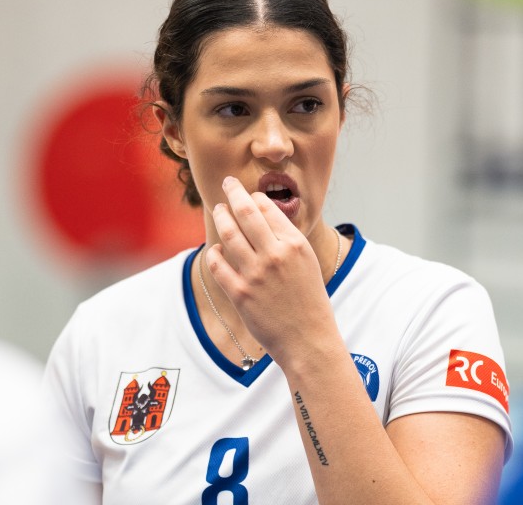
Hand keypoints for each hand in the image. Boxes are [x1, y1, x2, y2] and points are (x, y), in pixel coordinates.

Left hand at [206, 176, 340, 367]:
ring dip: (221, 217)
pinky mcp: (240, 294)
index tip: (248, 195)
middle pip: (245, 212)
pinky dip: (214, 253)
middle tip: (227, 184)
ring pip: (228, 234)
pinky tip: (215, 250)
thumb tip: (263, 213)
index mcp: (295, 244)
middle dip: (233, 192)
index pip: (268, 208)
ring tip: (219, 210)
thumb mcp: (307, 261)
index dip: (254, 197)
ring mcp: (256, 274)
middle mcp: (275, 254)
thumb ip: (287, 238)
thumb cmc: (309, 299)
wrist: (308, 338)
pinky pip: (218, 265)